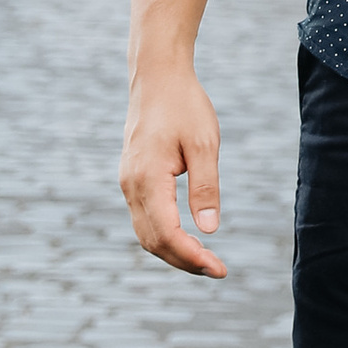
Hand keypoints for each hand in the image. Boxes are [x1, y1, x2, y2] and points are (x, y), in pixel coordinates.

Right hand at [119, 57, 227, 278]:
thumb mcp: (205, 144)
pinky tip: (187, 237)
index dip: (192, 258)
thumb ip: (205, 188)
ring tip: (205, 259)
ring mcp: (128, 183)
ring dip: (173, 252)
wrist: (157, 77)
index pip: (167, 235)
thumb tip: (210, 231)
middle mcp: (131, 186)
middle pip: (153, 242)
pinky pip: (144, 218)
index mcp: (147, 179)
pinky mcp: (132, 178)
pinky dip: (164, 236)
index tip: (219, 269)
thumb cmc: (185, 105)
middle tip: (217, 269)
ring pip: (145, 233)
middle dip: (184, 261)